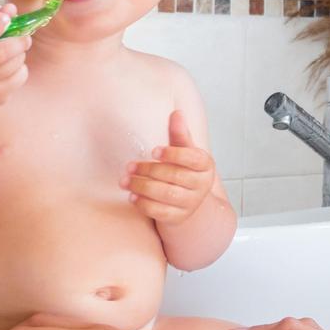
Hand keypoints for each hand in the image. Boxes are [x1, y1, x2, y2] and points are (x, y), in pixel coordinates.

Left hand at [121, 110, 214, 225]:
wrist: (187, 200)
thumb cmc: (183, 170)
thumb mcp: (183, 151)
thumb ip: (179, 134)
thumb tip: (176, 113)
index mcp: (205, 165)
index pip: (193, 159)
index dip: (173, 154)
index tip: (153, 151)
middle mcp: (201, 185)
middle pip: (175, 176)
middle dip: (149, 170)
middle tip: (130, 166)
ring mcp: (191, 203)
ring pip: (167, 195)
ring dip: (143, 187)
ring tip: (125, 181)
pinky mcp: (179, 217)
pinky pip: (161, 213)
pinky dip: (144, 204)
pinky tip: (132, 196)